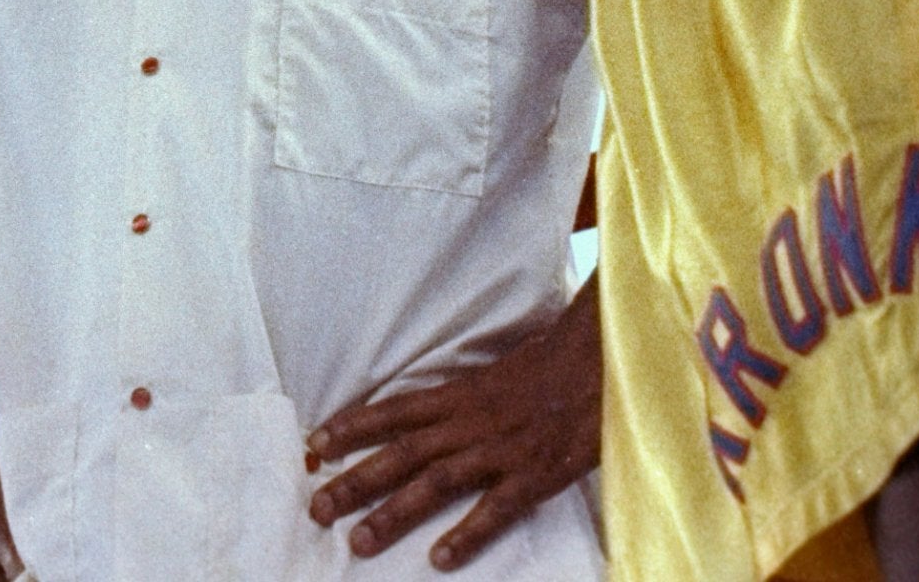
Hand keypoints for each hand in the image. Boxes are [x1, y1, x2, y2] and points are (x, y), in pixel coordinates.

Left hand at [306, 283, 600, 569]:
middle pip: (401, 452)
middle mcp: (470, 421)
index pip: (393, 410)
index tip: (314, 443)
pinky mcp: (536, 474)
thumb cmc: (550, 369)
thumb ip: (458, 399)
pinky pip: (496, 509)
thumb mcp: (493, 376)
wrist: (604, 359)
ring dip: (394, 513)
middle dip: (355, 480)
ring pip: (436, 483)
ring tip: (359, 542)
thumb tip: (419, 417)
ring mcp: (501, 449)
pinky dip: (467, 534)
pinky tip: (440, 559)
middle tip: (317, 508)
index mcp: (460, 393)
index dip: (353, 426)